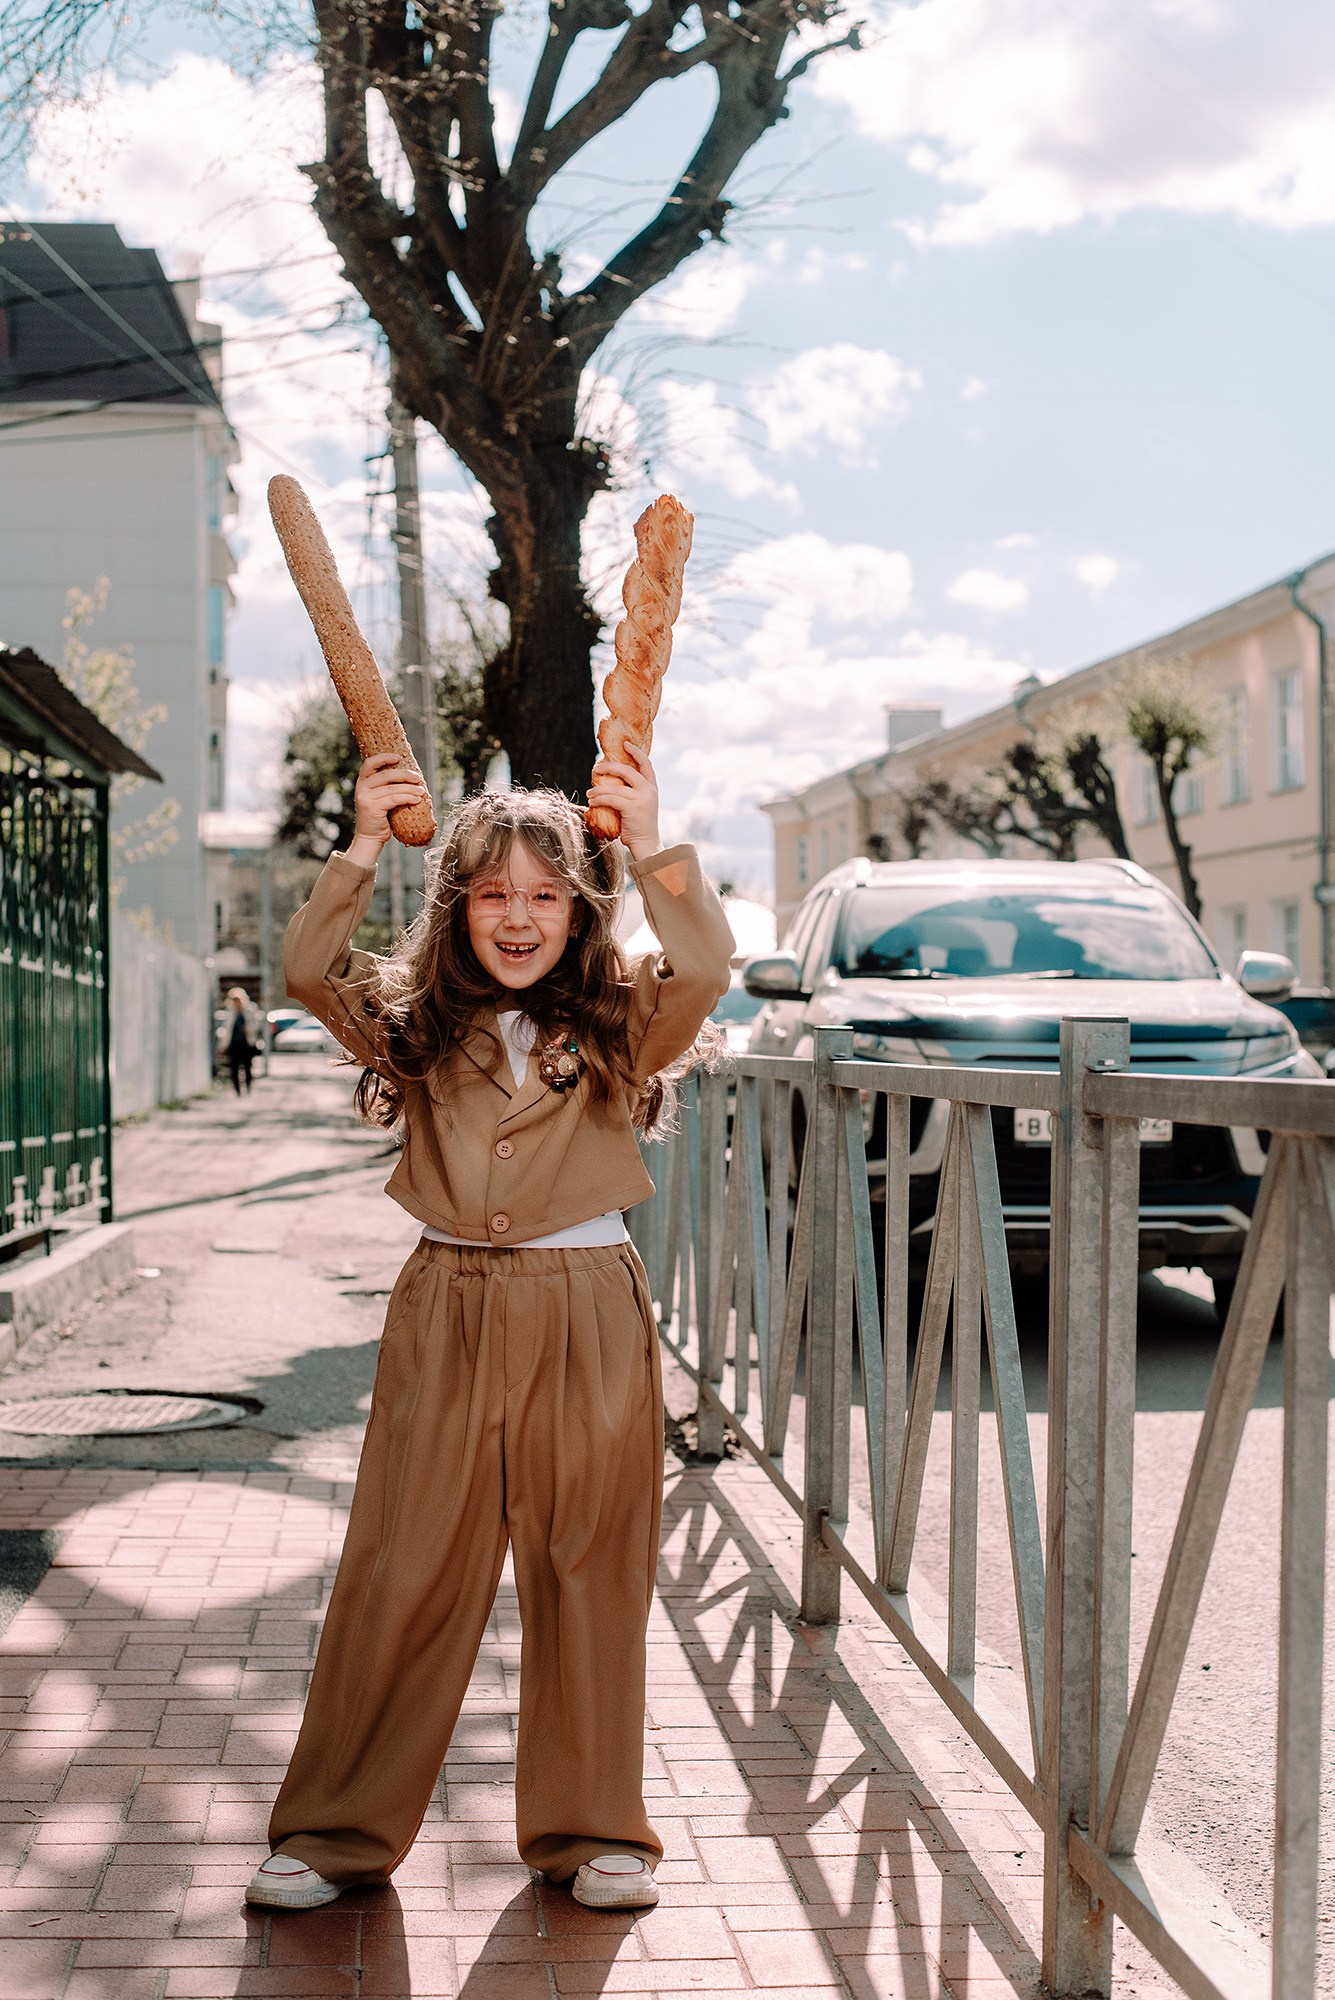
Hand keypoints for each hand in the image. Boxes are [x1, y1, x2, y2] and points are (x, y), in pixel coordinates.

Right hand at [348, 752, 429, 865]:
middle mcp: (362, 788)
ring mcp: (365, 797)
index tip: (397, 757)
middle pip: (385, 775)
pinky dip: (407, 798)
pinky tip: (417, 800)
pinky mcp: (372, 807)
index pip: (370, 764)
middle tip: (418, 778)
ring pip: (392, 788)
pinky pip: (394, 799)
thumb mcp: (380, 799)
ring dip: (410, 789)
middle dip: (404, 775)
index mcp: (363, 782)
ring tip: (422, 791)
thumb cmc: (380, 818)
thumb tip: (410, 776)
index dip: (383, 758)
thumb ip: (387, 787)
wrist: (370, 839)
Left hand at [588, 740, 660, 860]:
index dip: (636, 752)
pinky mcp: (633, 808)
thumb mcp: (640, 805)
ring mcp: (642, 799)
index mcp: (652, 788)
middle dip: (609, 767)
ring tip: (590, 793)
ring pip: (614, 787)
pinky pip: (611, 798)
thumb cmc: (639, 827)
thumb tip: (612, 783)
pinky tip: (592, 802)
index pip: (646, 764)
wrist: (646, 844)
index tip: (625, 744)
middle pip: (627, 770)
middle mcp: (649, 791)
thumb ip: (632, 792)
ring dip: (598, 789)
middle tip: (596, 769)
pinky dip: (598, 799)